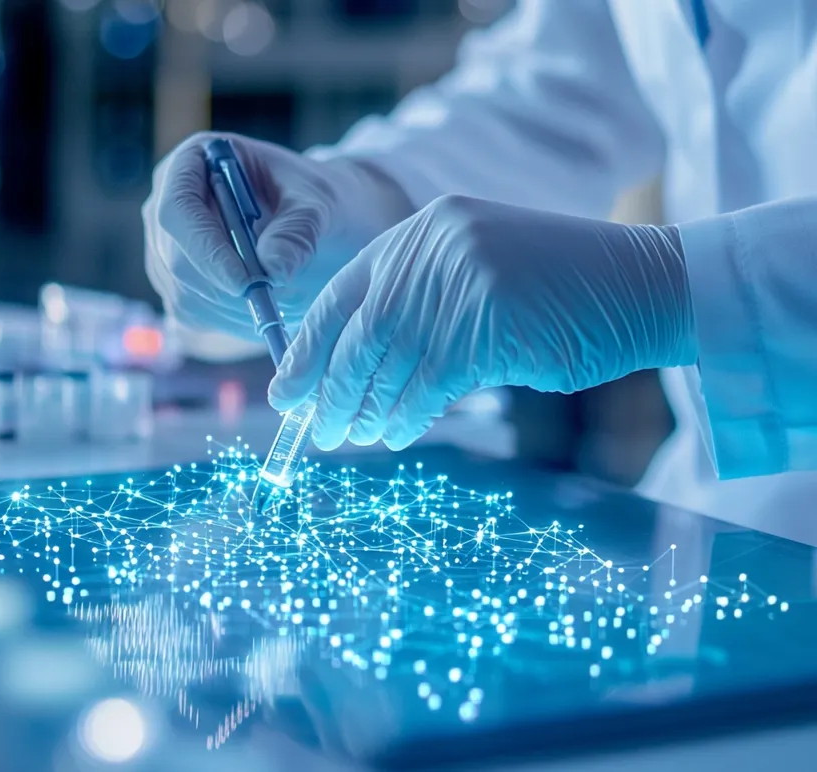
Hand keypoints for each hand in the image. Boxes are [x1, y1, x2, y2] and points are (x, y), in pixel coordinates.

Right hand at [143, 132, 412, 344]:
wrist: (311, 226)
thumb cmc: (311, 201)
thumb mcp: (317, 204)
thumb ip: (297, 230)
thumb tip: (272, 268)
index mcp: (193, 163)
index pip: (178, 209)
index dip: (207, 249)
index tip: (247, 283)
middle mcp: (166, 205)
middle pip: (175, 259)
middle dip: (226, 288)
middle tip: (277, 300)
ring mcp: (163, 250)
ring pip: (184, 294)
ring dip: (235, 309)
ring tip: (286, 298)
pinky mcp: (174, 286)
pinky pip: (192, 315)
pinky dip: (231, 322)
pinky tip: (268, 308)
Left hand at [268, 195, 696, 450]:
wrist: (644, 285)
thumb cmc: (557, 291)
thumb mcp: (473, 279)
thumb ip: (415, 307)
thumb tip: (352, 369)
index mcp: (422, 230)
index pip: (344, 292)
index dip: (309, 345)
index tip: (288, 387)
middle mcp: (435, 247)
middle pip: (359, 332)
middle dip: (329, 387)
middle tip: (315, 428)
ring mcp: (462, 281)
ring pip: (389, 361)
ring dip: (365, 407)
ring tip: (353, 436)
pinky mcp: (489, 322)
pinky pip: (429, 382)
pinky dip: (408, 413)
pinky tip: (399, 432)